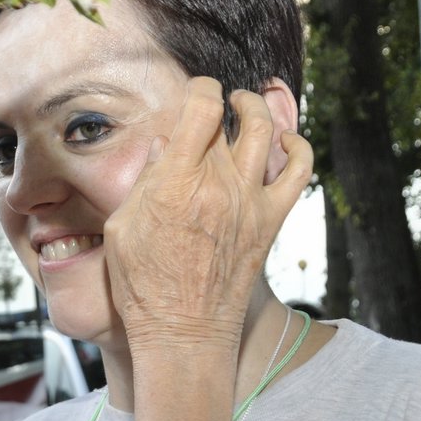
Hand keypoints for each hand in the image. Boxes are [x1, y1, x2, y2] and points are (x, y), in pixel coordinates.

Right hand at [103, 77, 311, 355]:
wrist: (183, 332)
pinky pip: (299, 171)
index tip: (196, 92)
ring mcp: (250, 202)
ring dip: (257, 111)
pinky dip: (297, 147)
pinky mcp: (271, 221)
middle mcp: (218, 185)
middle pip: (231, 117)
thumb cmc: (143, 285)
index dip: (201, 88)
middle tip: (216, 107)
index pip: (201, 107)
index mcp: (175, 181)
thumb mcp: (122, 227)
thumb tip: (162, 145)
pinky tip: (284, 143)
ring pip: (267, 132)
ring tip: (246, 110)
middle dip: (224, 102)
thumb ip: (144, 181)